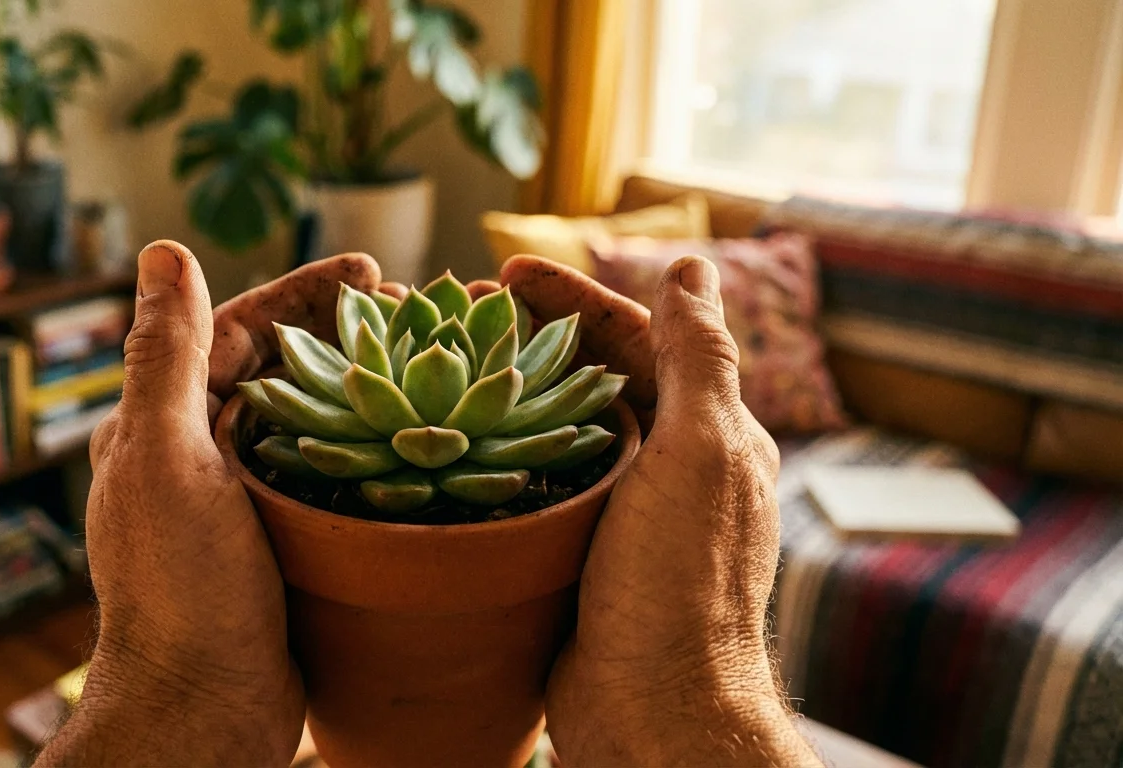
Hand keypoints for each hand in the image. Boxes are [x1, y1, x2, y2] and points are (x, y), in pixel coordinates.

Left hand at [40, 242, 374, 765]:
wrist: (205, 707)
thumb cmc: (180, 585)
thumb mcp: (167, 457)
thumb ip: (165, 355)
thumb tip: (160, 250)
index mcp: (161, 424)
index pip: (234, 328)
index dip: (300, 291)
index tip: (370, 269)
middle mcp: (198, 455)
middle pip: (279, 367)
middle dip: (343, 330)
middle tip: (417, 312)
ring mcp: (242, 502)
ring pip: (310, 420)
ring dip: (362, 385)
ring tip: (428, 364)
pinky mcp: (282, 544)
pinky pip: (331, 475)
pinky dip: (370, 447)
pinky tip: (417, 441)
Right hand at [504, 256, 817, 765]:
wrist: (653, 712)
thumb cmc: (680, 585)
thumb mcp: (700, 455)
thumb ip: (700, 358)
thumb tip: (695, 266)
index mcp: (711, 435)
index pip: (642, 339)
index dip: (577, 298)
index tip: (504, 273)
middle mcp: (672, 468)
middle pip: (598, 376)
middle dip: (535, 335)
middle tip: (459, 312)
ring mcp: (626, 515)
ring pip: (563, 429)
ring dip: (512, 391)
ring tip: (445, 366)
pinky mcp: (583, 556)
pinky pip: (540, 486)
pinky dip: (501, 454)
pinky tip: (455, 443)